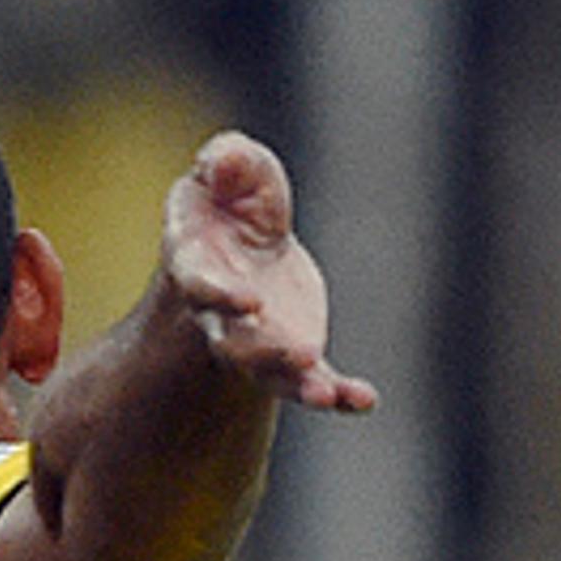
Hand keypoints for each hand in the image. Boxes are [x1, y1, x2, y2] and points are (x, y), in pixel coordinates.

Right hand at [164, 132, 379, 415]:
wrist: (240, 246)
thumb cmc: (227, 201)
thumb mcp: (227, 168)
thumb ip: (225, 160)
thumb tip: (222, 162)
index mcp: (197, 268)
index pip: (201, 287)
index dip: (220, 295)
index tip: (248, 301)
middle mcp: (222, 315)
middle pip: (233, 342)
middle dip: (260, 353)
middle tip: (296, 357)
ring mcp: (257, 338)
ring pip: (270, 373)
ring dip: (296, 384)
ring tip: (322, 395)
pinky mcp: (293, 349)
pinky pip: (314, 379)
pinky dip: (337, 393)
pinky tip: (362, 400)